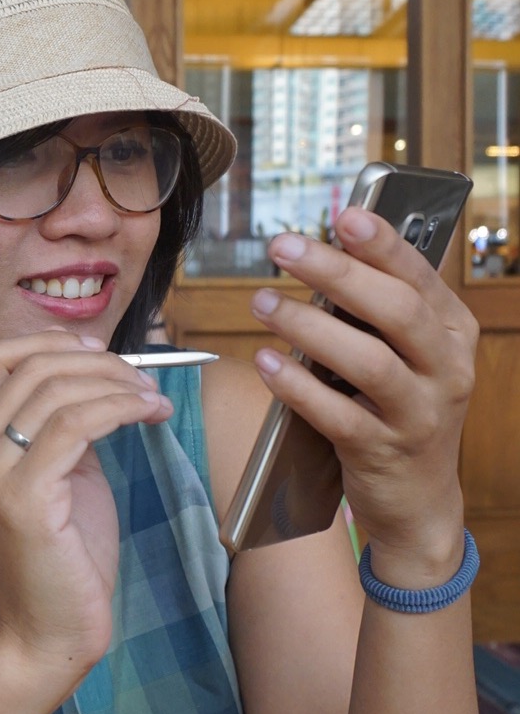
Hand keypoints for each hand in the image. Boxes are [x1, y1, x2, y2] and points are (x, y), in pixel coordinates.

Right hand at [0, 330, 170, 682]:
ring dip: (116, 384)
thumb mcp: (54, 475)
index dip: (48, 342)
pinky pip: (75, 426)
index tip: (97, 349)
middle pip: (30, 369)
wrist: (47, 636)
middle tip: (139, 377)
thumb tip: (95, 371)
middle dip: (96, 362)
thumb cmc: (59, 557)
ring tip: (150, 399)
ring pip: (55, 392)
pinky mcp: (22, 500)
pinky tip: (148, 414)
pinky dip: (119, 408)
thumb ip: (57, 425)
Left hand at [249, 208, 478, 583]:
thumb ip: (377, 307)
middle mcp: (446, 368)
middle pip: (393, 310)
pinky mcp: (383, 451)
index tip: (343, 215)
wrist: (418, 498)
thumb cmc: (398, 405)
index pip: (418, 276)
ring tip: (261, 302)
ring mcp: (419, 413)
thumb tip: (326, 248)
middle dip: (335, 272)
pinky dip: (297, 386)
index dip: (381, 244)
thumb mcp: (406, 352)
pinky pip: (337, 413)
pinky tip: (265, 361)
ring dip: (308, 326)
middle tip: (282, 247)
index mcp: (451, 332)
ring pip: (367, 360)